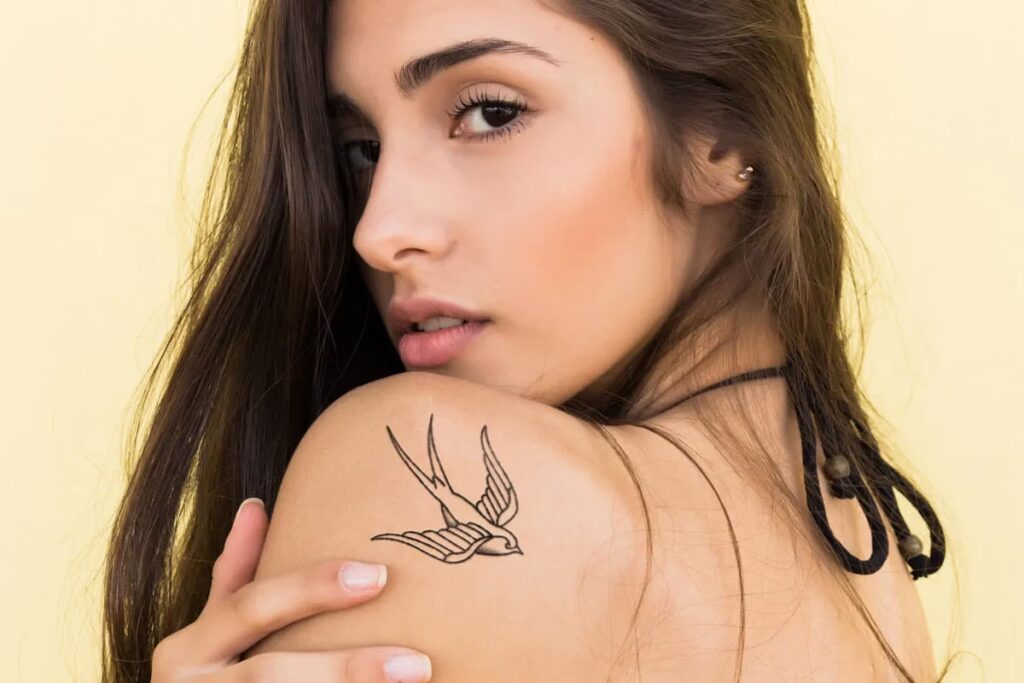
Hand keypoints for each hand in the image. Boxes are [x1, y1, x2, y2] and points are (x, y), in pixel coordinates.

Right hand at [151, 498, 431, 681]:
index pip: (253, 606)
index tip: (379, 576)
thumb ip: (234, 575)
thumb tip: (257, 505)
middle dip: (346, 670)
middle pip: (273, 676)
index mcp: (187, 652)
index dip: (312, 588)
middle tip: (418, 663)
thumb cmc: (209, 681)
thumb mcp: (210, 632)